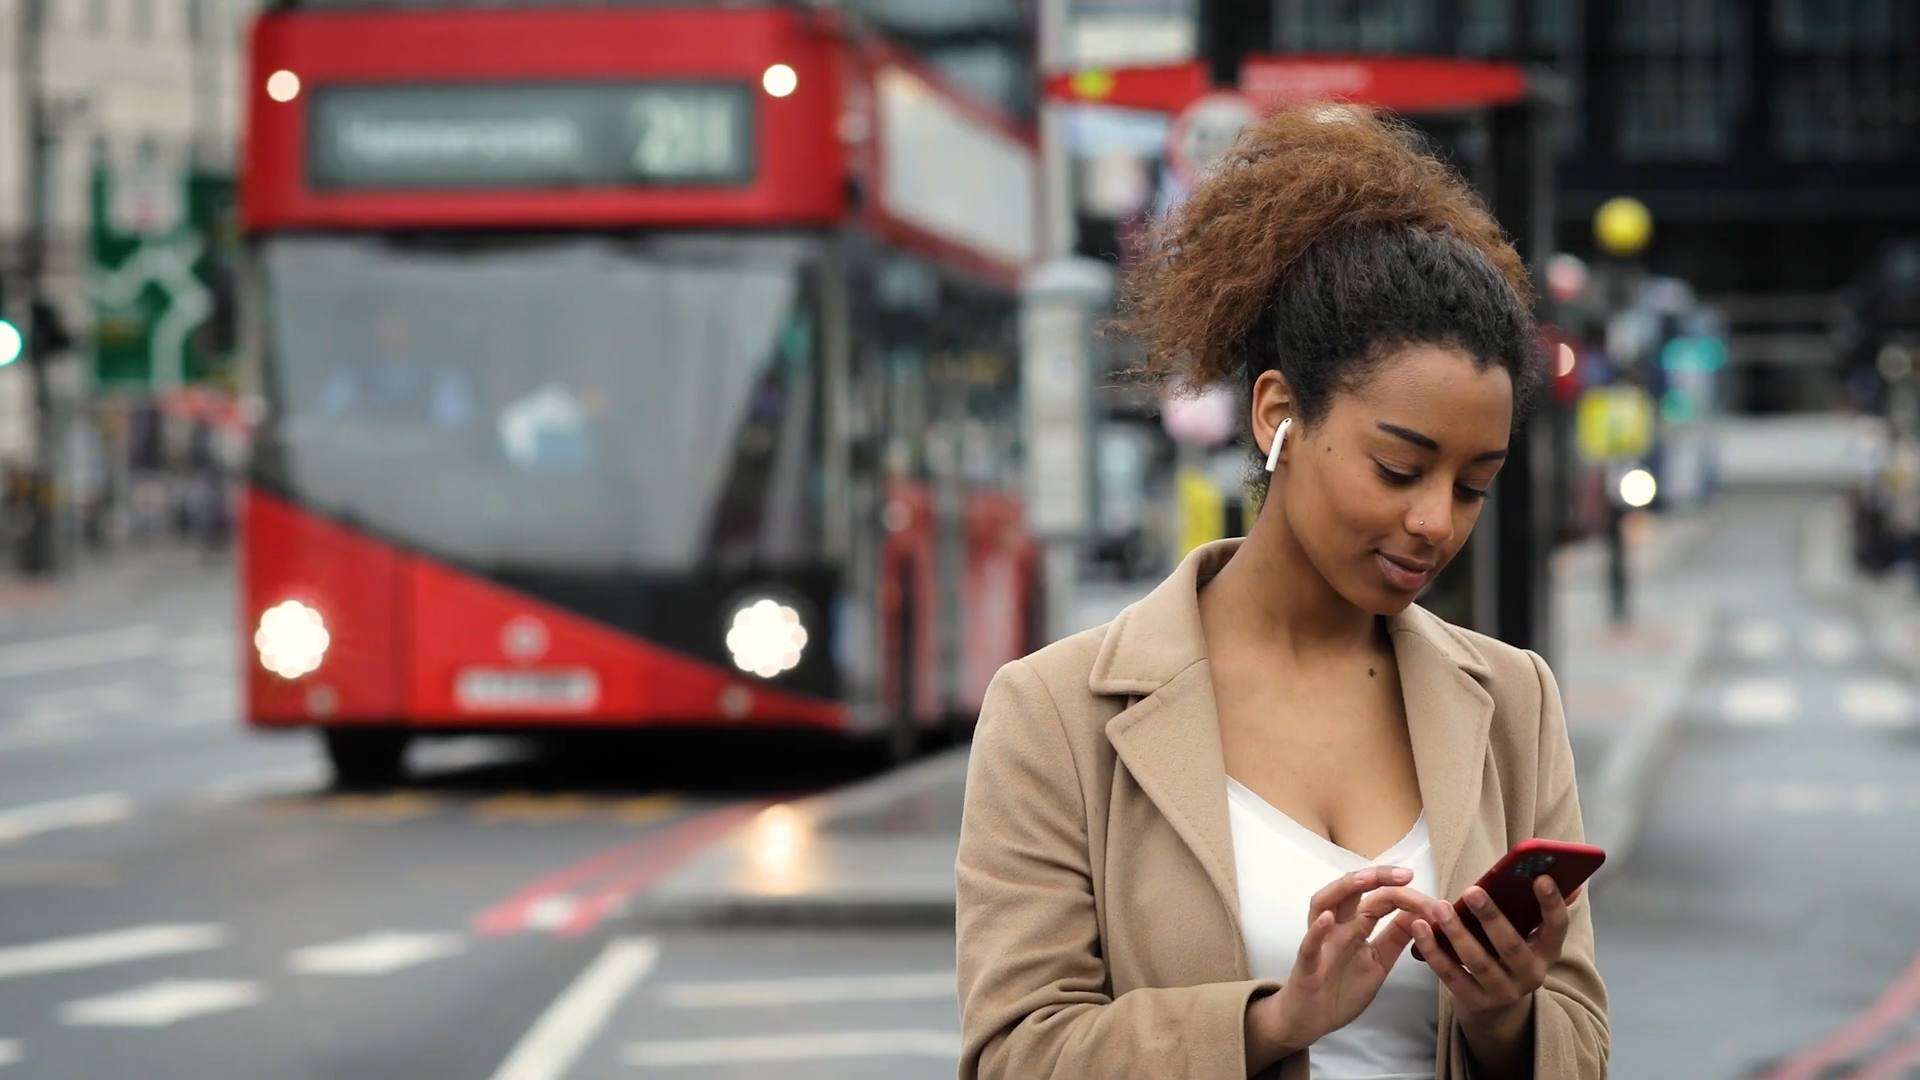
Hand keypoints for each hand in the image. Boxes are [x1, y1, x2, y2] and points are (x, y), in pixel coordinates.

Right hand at [1253, 866, 1442, 1056]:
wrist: (1311, 1020)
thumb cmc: (1342, 988)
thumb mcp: (1379, 962)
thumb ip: (1395, 938)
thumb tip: (1420, 914)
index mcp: (1355, 925)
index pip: (1380, 899)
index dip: (1406, 895)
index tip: (1433, 900)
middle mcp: (1336, 926)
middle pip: (1352, 891)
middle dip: (1377, 877)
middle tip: (1405, 875)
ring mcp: (1320, 943)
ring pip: (1323, 903)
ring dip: (1343, 888)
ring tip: (1366, 879)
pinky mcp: (1306, 966)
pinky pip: (1309, 945)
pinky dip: (1317, 930)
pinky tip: (1327, 919)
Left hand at [1410, 875, 1571, 1023]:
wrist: (1496, 1007)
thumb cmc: (1508, 954)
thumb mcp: (1526, 934)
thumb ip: (1533, 906)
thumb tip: (1553, 871)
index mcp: (1547, 952)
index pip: (1557, 927)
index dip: (1552, 904)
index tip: (1541, 878)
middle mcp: (1530, 975)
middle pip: (1512, 947)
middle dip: (1491, 918)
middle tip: (1472, 891)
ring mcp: (1503, 992)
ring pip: (1479, 962)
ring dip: (1457, 933)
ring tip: (1440, 908)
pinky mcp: (1475, 1002)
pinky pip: (1451, 976)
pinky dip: (1434, 952)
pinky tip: (1421, 929)